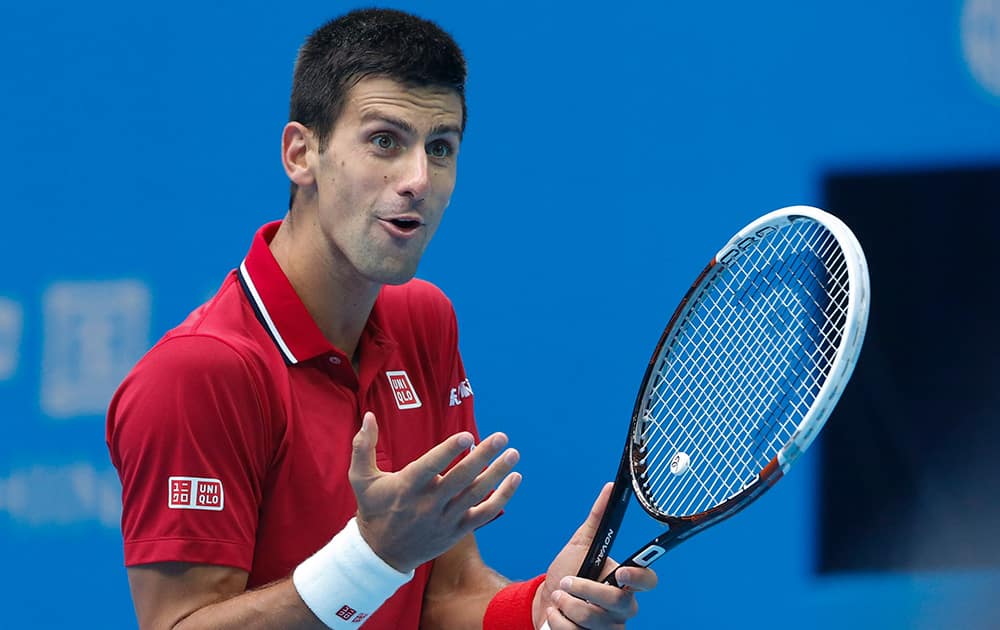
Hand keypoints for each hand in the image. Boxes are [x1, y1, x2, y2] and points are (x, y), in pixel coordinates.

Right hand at [349, 411, 520, 572]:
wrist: (380, 554)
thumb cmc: (372, 509)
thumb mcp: (360, 478)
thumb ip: (363, 446)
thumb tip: (370, 415)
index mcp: (406, 487)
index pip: (431, 466)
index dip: (449, 451)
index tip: (467, 436)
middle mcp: (427, 504)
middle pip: (461, 478)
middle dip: (483, 456)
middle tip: (501, 437)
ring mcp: (444, 519)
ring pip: (476, 494)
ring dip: (497, 473)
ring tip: (513, 454)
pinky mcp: (456, 531)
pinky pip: (484, 513)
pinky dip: (502, 497)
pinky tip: (515, 479)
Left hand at [534, 483, 657, 628]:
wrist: (544, 600)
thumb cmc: (566, 571)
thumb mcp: (581, 543)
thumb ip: (597, 518)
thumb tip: (610, 487)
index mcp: (624, 580)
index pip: (648, 580)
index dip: (640, 576)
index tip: (620, 570)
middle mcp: (623, 606)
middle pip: (618, 603)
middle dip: (585, 591)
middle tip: (566, 583)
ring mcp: (610, 627)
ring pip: (595, 622)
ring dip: (567, 607)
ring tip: (558, 598)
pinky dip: (559, 623)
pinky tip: (555, 615)